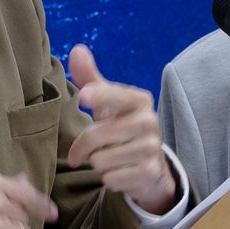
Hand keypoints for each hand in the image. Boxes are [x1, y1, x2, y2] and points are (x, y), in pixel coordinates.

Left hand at [65, 44, 178, 213]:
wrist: (150, 165)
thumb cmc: (121, 127)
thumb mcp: (107, 104)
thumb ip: (90, 78)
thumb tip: (77, 49)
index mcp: (139, 100)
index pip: (114, 95)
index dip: (98, 95)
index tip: (83, 97)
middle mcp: (149, 121)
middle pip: (97, 136)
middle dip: (82, 147)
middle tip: (80, 153)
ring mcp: (152, 147)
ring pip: (101, 160)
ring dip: (97, 163)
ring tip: (108, 158)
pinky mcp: (150, 172)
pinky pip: (111, 179)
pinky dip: (108, 179)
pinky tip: (119, 172)